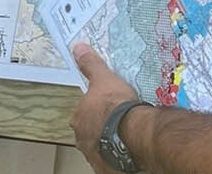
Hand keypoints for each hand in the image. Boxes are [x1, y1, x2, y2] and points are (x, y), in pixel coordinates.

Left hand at [70, 43, 140, 173]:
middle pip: (91, 132)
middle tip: (120, 124)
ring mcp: (94, 156)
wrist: (133, 133)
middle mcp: (82, 139)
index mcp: (79, 119)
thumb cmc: (116, 105)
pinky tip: (129, 154)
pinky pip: (112, 163)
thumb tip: (78, 48)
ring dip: (110, 144)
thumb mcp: (104, 78)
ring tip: (127, 139)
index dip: (99, 111)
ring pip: (101, 148)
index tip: (111, 110)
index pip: (85, 114)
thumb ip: (91, 65)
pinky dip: (119, 159)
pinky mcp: (107, 169)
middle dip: (102, 129)